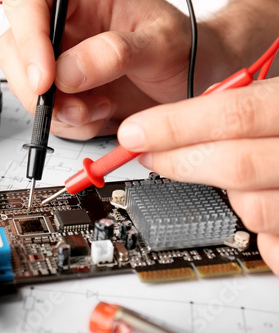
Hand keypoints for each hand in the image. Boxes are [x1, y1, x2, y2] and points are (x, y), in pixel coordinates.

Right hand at [0, 0, 229, 139]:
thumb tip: (68, 72)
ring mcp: (57, 59)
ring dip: (58, 111)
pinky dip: (69, 124)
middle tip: (73, 108)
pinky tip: (98, 113)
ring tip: (100, 109)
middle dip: (38, 88)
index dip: (28, 38)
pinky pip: (45, 111)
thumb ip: (116, 53)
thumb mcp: (160, 44)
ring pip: (25, 85)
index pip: (30, 4)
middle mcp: (63, 25)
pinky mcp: (60, 89)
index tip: (44, 79)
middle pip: (14, 48)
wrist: (188, 80)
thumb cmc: (181, 49)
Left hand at [117, 78, 278, 275]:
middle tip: (151, 157)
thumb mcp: (278, 100)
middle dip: (179, 163)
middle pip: (235, 164)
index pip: (233, 114)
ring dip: (224, 196)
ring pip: (253, 209)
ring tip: (226, 182)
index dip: (174, 126)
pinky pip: (273, 244)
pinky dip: (256, 231)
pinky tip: (259, 209)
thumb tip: (167, 127)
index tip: (136, 133)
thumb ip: (239, 110)